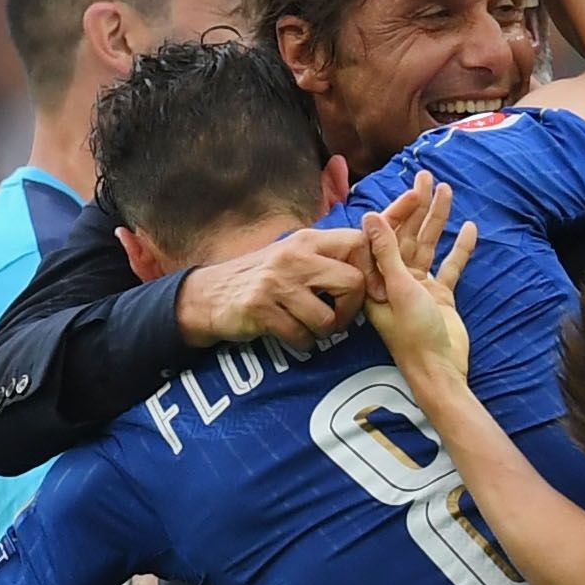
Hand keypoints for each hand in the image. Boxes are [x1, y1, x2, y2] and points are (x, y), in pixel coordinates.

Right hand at [175, 229, 369, 348]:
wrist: (208, 295)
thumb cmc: (263, 278)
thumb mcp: (294, 256)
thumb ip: (329, 258)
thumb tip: (376, 265)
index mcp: (308, 240)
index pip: (359, 244)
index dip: (374, 271)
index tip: (371, 293)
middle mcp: (294, 257)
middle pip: (353, 283)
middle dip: (351, 310)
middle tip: (339, 319)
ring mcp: (276, 283)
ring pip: (328, 318)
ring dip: (324, 332)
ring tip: (312, 328)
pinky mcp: (260, 309)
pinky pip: (301, 336)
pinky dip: (302, 343)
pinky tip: (292, 336)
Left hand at [360, 173, 480, 388]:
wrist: (441, 369)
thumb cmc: (414, 335)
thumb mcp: (399, 289)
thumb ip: (387, 252)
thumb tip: (371, 216)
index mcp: (376, 278)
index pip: (385, 235)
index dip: (398, 210)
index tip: (411, 187)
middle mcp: (395, 279)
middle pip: (407, 235)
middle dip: (418, 206)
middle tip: (428, 176)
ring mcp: (419, 287)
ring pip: (429, 246)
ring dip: (438, 220)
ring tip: (448, 191)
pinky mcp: (440, 296)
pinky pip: (450, 266)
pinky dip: (460, 249)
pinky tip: (470, 229)